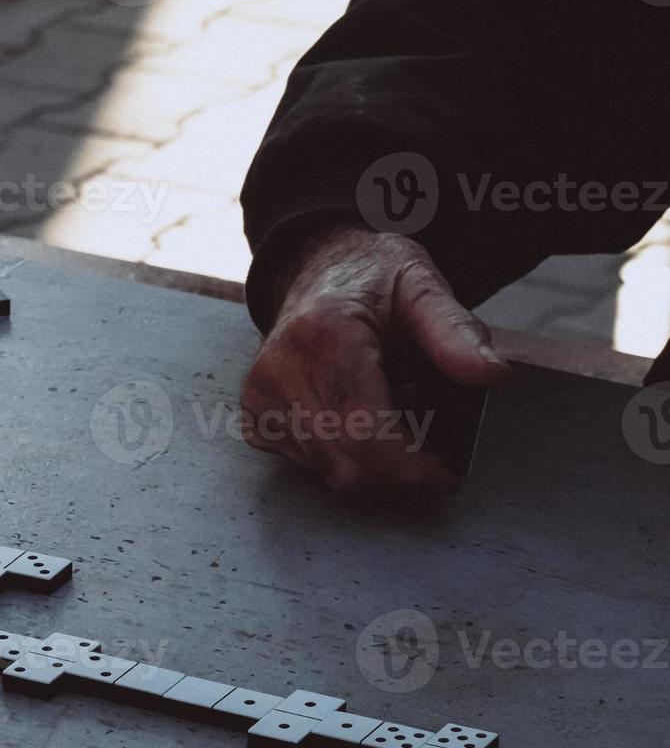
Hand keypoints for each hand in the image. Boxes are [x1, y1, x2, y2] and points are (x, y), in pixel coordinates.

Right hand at [240, 223, 510, 495]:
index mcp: (322, 335)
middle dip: (399, 477)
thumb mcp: (422, 288)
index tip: (446, 476)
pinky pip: (310, 466)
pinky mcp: (256, 419)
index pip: (364, 431)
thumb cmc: (372, 280)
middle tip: (435, 462)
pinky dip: (348, 460)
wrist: (316, 270)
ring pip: (329, 472)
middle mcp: (279, 371)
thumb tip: (491, 374)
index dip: (409, 468)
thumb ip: (456, 331)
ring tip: (398, 424)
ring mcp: (261, 399)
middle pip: (346, 462)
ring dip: (376, 468)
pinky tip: (362, 426)